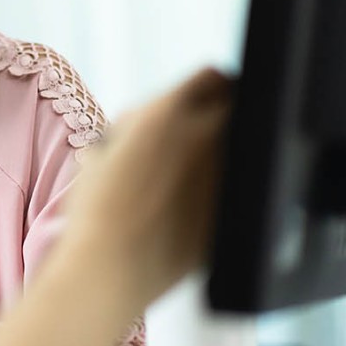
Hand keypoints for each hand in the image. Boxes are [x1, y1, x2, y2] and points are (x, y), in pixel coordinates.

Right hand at [55, 68, 231, 307]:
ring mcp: (228, 174)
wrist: (107, 269)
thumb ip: (149, 118)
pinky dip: (231, 186)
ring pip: (247, 143)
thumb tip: (176, 109)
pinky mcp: (236, 210)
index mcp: (170, 112)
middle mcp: (206, 136)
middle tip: (206, 133)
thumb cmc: (99, 210)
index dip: (206, 89)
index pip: (213, 76)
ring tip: (197, 174)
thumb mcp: (111, 145)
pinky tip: (199, 205)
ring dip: (230, 148)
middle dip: (225, 113)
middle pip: (240, 104)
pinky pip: (245, 184)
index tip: (203, 101)